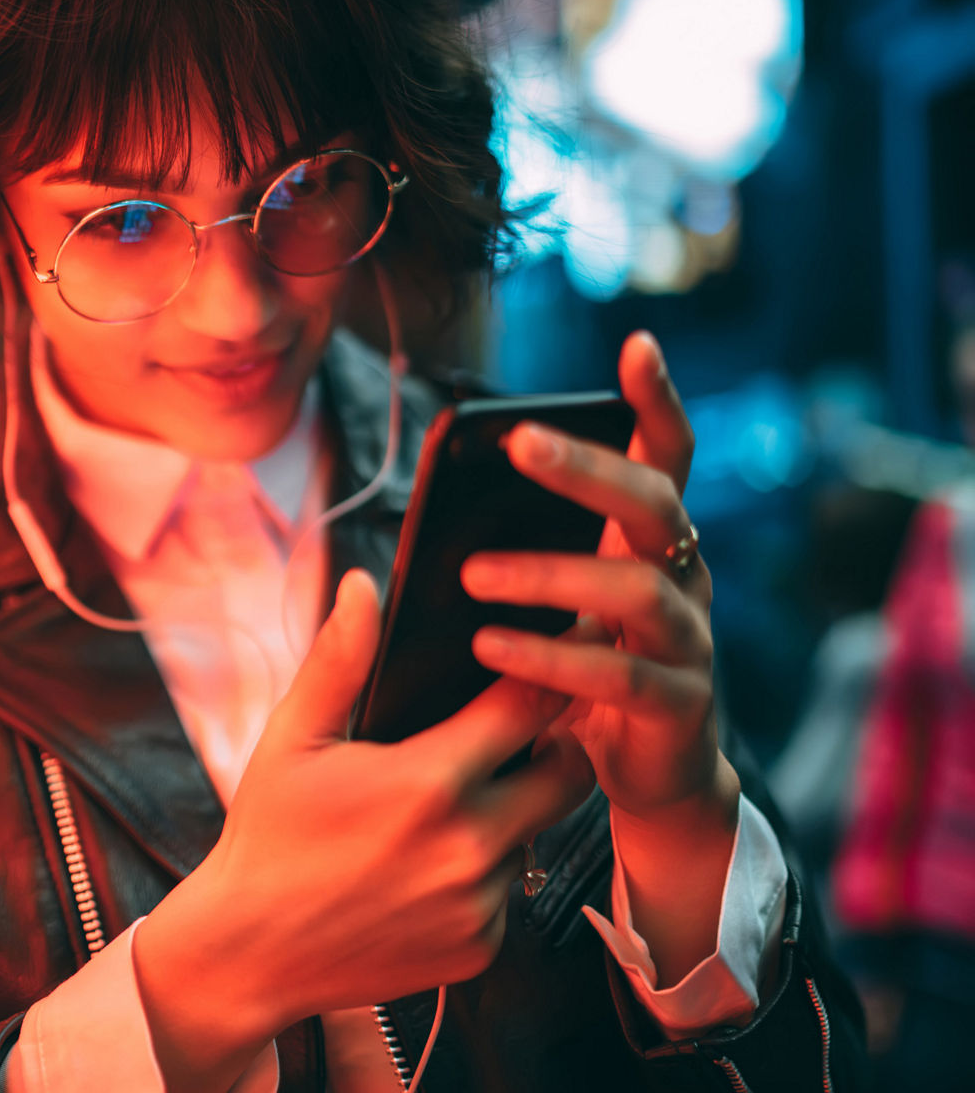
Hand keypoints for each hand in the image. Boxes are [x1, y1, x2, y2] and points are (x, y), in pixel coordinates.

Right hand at [133, 570, 592, 1092]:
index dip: (550, 670)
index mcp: (429, 782)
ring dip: (513, 812)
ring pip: (536, 836)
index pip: (529, 707)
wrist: (250, 952)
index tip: (559, 647)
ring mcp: (481, 904)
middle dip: (556, 743)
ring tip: (454, 801)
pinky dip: (484, 872)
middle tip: (520, 728)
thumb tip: (363, 585)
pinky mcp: (482, 948)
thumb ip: (338, 660)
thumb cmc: (267, 835)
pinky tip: (429, 863)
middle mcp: (470, 846)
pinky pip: (511, 893)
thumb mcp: (292, 739)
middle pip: (569, 773)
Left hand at [459, 331, 740, 983]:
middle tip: (518, 442)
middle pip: (655, 504)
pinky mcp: (676, 707)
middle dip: (588, 468)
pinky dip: (553, 657)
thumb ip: (516, 554)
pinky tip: (492, 648)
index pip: (665, 458)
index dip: (657, 401)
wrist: (636, 781)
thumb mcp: (551, 606)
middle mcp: (682, 579)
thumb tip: (438, 506)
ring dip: (551, 572)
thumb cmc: (577, 674)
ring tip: (472, 574)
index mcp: (648, 545)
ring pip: (637, 587)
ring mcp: (687, 643)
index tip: (637, 343)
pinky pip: (619, 674)